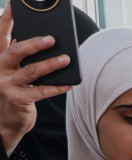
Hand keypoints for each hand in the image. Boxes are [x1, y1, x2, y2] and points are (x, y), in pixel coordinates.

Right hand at [0, 5, 74, 156]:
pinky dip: (57, 87)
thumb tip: (33, 40)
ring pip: (32, 71)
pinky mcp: (18, 99)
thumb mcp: (10, 72)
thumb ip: (18, 57)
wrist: (4, 122)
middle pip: (16, 51)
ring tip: (66, 59)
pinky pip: (42, 91)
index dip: (7, 19)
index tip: (14, 5)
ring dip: (51, 64)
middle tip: (52, 38)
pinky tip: (70, 84)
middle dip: (34, 44)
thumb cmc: (12, 93)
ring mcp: (7, 84)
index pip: (1, 34)